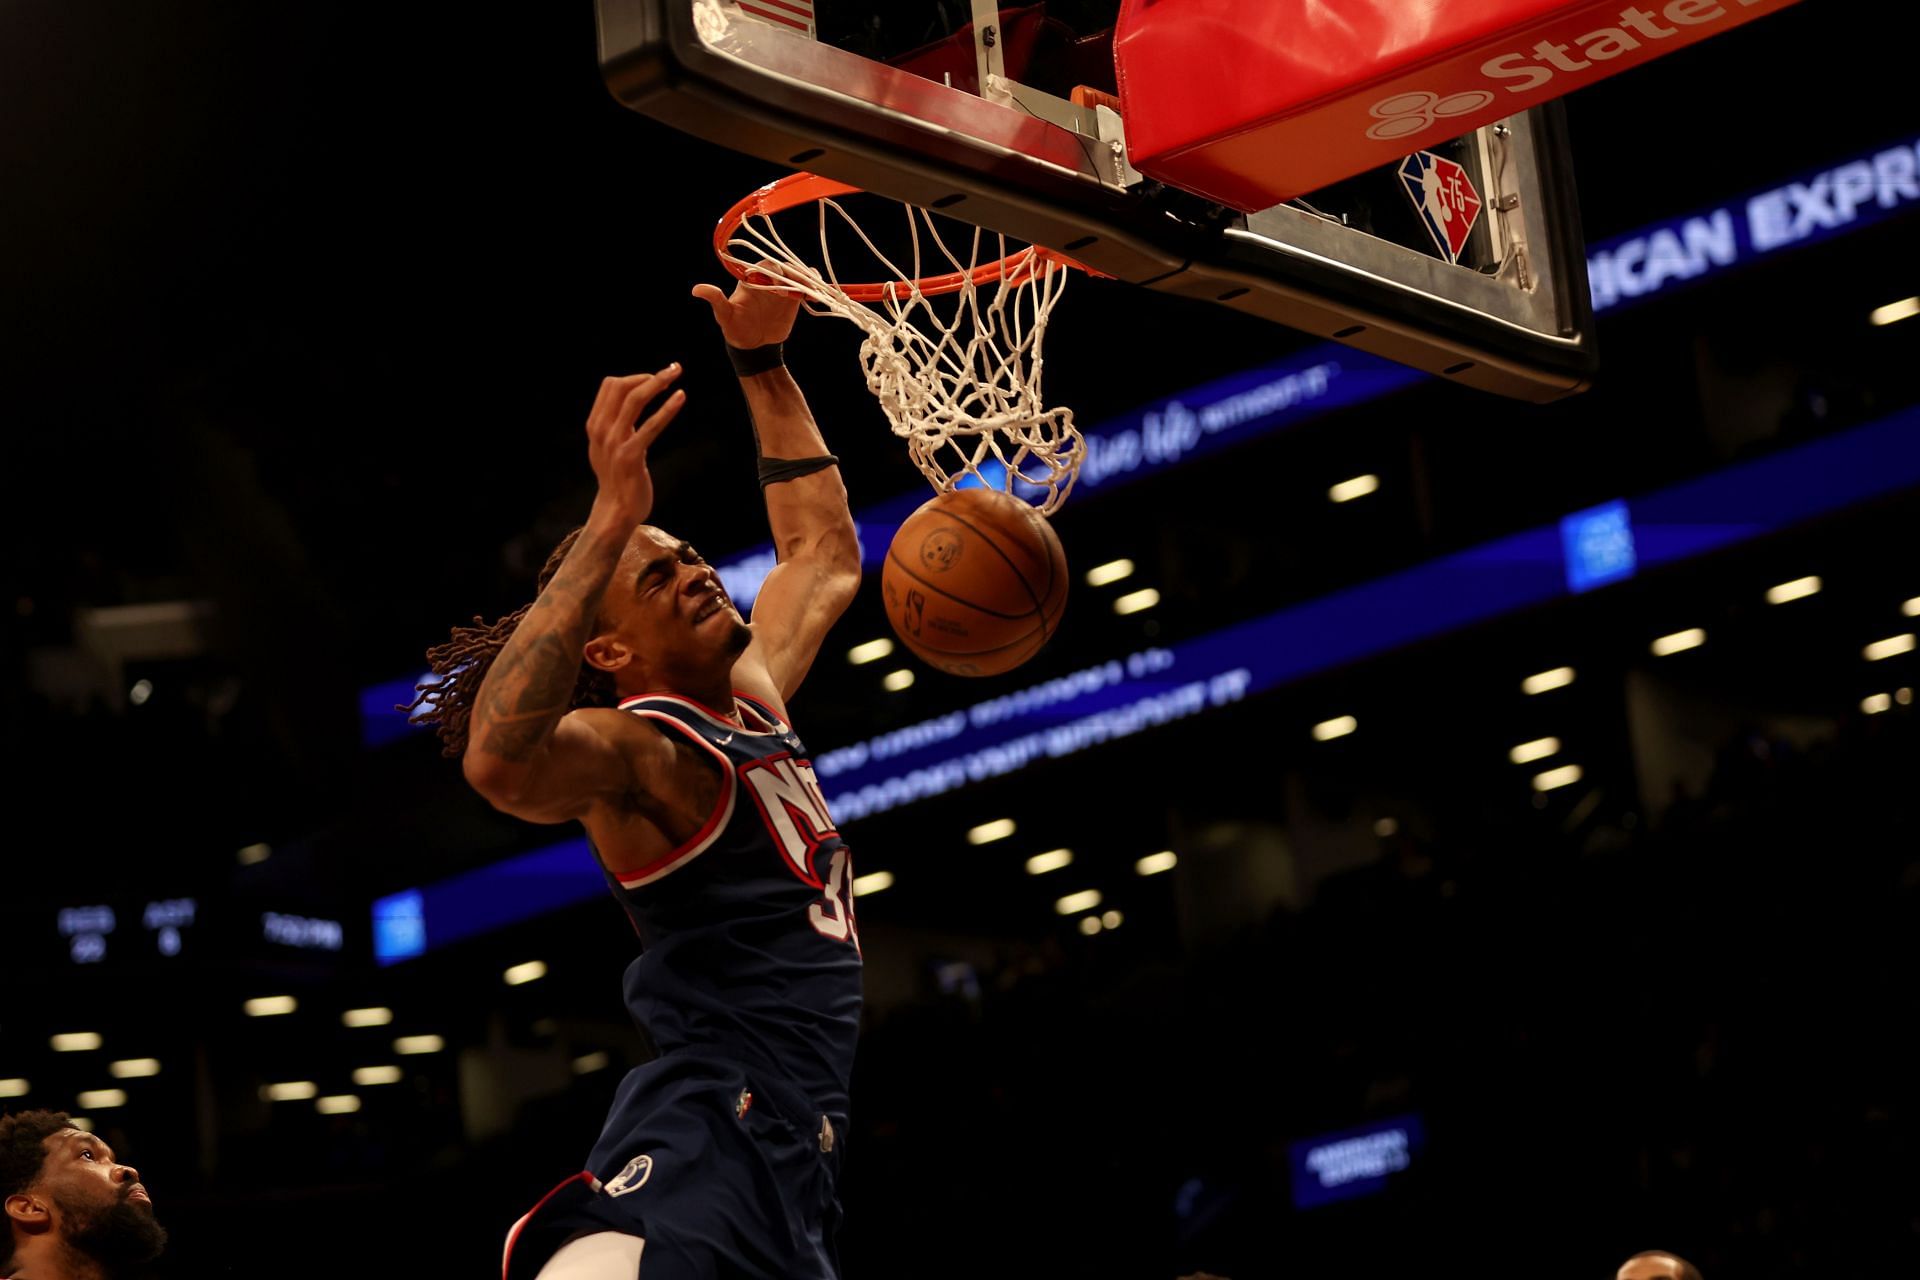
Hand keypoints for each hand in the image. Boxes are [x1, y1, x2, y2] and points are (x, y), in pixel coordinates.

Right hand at [585, 363, 685, 526]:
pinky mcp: (631, 456)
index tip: (655, 379)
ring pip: (634, 400)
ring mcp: (614, 443)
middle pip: (622, 387)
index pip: (610, 386)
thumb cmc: (618, 478)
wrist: (616, 510)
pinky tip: (681, 397)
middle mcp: (601, 430)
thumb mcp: (608, 446)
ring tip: (676, 374)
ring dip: (658, 382)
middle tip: (674, 370)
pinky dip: (667, 409)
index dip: (634, 377)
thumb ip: (613, 424)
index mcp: (595, 425)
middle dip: (650, 375)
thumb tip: (627, 402)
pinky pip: (651, 426)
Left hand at [691, 268, 802, 349]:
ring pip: (799, 276)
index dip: (775, 272)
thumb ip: (716, 300)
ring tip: (813, 291)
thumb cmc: (735, 329)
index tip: (780, 286)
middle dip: (795, 275)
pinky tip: (816, 298)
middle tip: (802, 287)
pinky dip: (813, 290)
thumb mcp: (725, 315)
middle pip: (786, 268)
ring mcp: (782, 288)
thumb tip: (697, 290)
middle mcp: (768, 280)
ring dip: (808, 280)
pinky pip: (806, 289)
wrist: (753, 346)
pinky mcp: (794, 299)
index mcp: (752, 278)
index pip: (766, 266)